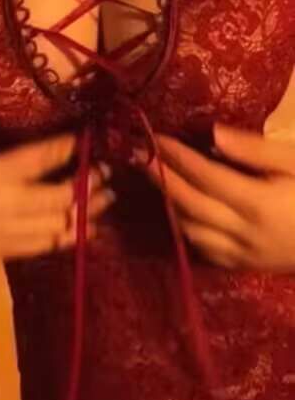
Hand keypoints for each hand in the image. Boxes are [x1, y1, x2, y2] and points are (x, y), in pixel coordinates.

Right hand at [0, 79, 114, 271]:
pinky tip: (89, 234)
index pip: (38, 159)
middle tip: (108, 171)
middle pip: (58, 195)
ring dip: (86, 212)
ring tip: (110, 199)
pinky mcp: (4, 252)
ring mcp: (8, 232)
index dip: (65, 149)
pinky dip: (69, 240)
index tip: (86, 138)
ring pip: (57, 224)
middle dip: (86, 184)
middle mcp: (6, 204)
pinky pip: (44, 247)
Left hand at [134, 123, 294, 272]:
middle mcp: (246, 234)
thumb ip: (257, 150)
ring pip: (192, 231)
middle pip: (190, 205)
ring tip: (155, 177)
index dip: (176, 157)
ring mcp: (245, 256)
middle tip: (139, 155)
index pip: (205, 177)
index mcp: (260, 203)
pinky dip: (187, 230)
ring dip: (169, 204)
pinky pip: (205, 252)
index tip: (154, 137)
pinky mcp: (247, 267)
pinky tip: (178, 210)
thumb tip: (211, 132)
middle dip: (161, 178)